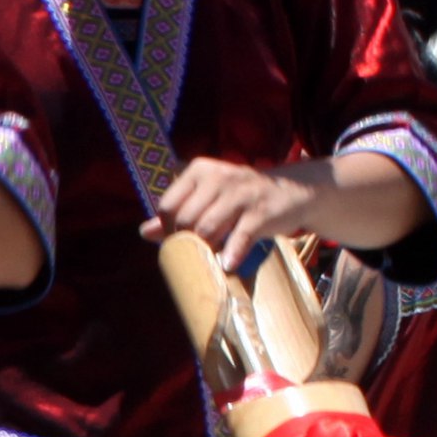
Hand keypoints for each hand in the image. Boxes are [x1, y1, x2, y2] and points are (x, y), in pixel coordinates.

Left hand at [148, 155, 318, 253]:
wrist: (291, 190)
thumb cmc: (242, 198)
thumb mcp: (209, 198)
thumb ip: (179, 211)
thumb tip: (144, 231)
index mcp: (199, 170)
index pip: (168, 205)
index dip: (167, 229)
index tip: (177, 242)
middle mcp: (218, 176)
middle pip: (186, 219)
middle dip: (186, 241)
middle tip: (195, 253)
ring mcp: (241, 193)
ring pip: (208, 228)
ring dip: (206, 249)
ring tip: (210, 258)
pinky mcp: (261, 211)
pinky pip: (239, 237)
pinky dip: (231, 254)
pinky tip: (227, 265)